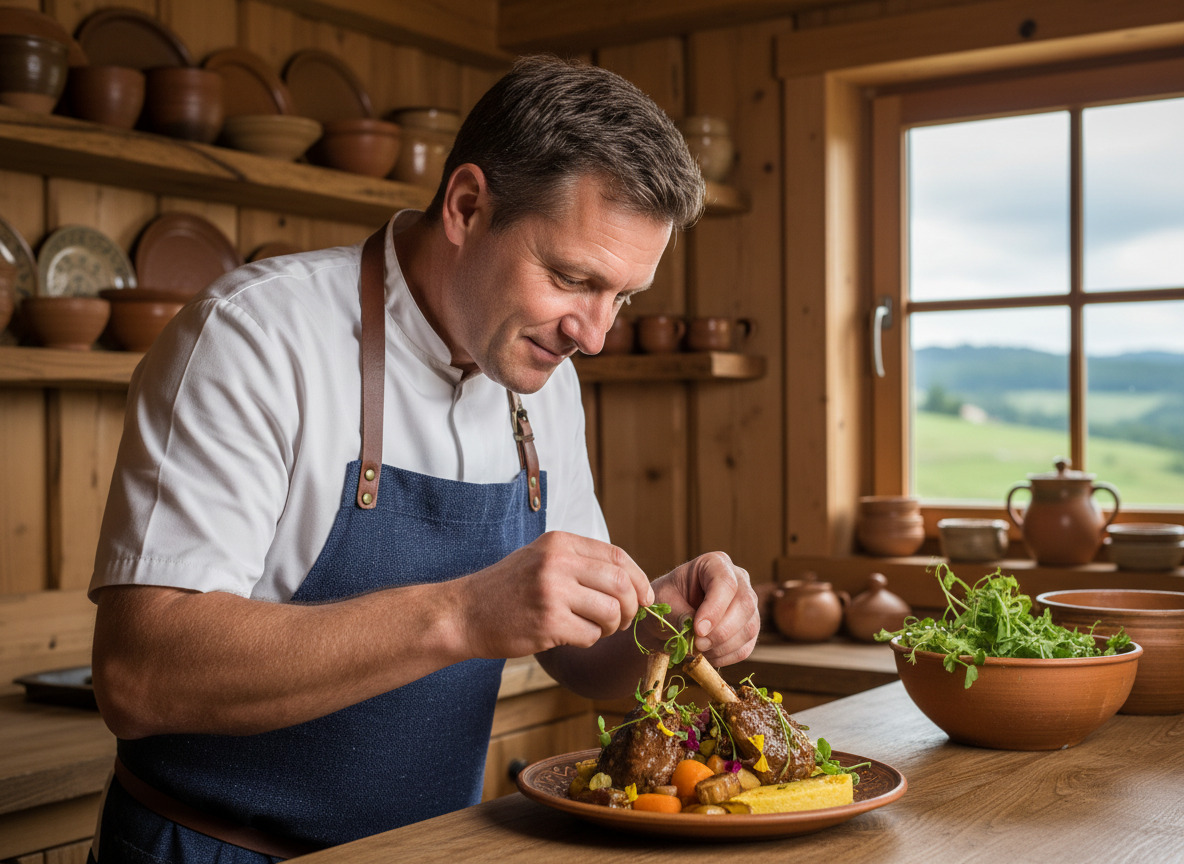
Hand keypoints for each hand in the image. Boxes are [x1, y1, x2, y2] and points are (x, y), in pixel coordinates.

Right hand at [454, 531, 653, 659]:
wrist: (464, 613)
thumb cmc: (508, 589)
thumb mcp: (542, 558)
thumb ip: (581, 562)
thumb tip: (632, 580)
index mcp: (560, 542)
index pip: (617, 556)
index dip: (639, 579)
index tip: (644, 597)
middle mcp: (558, 562)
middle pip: (621, 584)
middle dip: (632, 607)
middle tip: (624, 620)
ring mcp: (552, 592)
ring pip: (611, 612)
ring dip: (612, 627)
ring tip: (595, 628)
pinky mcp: (548, 623)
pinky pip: (590, 635)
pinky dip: (589, 640)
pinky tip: (571, 636)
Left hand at [644, 552, 757, 667]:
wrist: (668, 619)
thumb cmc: (665, 602)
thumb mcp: (663, 602)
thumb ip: (678, 614)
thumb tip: (700, 631)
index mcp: (714, 564)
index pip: (726, 583)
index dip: (715, 608)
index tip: (698, 630)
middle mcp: (738, 580)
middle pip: (745, 604)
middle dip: (721, 631)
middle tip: (697, 644)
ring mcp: (747, 604)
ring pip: (749, 628)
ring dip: (722, 646)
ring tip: (698, 649)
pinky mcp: (749, 628)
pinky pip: (746, 647)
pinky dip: (726, 656)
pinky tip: (707, 654)